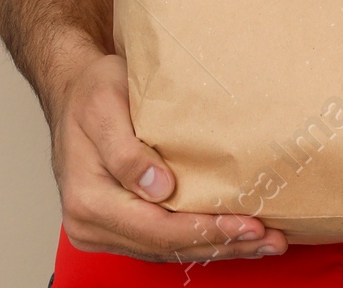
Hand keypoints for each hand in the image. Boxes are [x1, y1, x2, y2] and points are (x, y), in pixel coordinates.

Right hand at [54, 50, 288, 260]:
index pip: (157, 229)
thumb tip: (157, 189)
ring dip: (216, 247)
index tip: (246, 224)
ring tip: (262, 243)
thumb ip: (126, 150)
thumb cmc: (90, 92)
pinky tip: (229, 235)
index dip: (205, 230)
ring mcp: (104, 230)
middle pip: (166, 247)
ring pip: (167, 250)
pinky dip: (198, 238)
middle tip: (268, 239)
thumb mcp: (104, 106)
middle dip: (221, 244)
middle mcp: (92, 224)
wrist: (73, 92)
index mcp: (88, 200)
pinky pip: (161, 240)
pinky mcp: (118, 225)